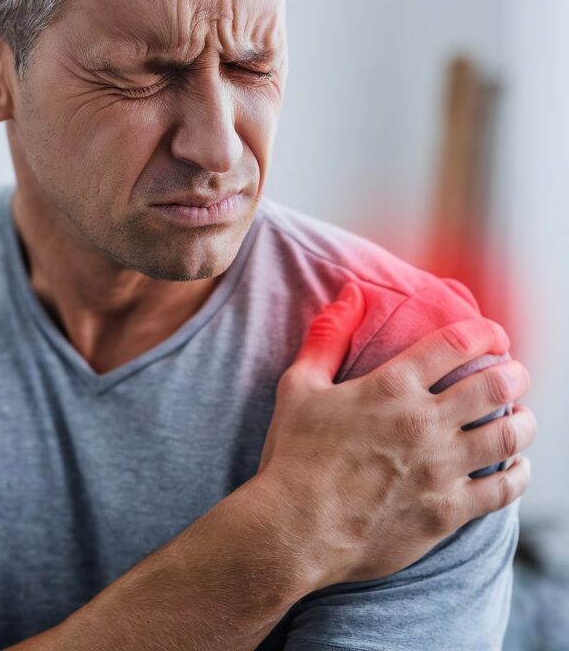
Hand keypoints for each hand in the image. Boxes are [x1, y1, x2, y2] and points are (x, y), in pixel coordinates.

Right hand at [255, 281, 535, 587]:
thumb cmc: (294, 454)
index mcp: (392, 386)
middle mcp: (424, 422)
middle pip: (495, 385)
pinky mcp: (447, 511)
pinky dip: (518, 475)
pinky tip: (516, 468)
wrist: (295, 527)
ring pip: (509, 436)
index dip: (485, 332)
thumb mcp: (299, 386)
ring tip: (523, 417)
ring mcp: (440, 468)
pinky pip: (502, 490)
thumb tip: (351, 293)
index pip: (457, 344)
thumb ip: (327, 336)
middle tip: (515, 373)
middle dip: (515, 373)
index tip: (493, 335)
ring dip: (525, 420)